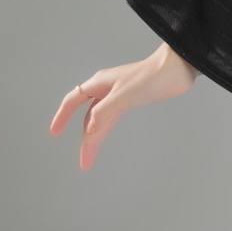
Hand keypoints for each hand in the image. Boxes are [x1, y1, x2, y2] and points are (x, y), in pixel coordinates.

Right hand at [49, 42, 197, 169]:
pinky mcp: (131, 100)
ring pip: (99, 120)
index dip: (62, 116)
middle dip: (84, 140)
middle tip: (84, 161)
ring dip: (95, 139)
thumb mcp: (125, 95)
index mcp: (100, 83)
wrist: (176, 69)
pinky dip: (105, 129)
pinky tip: (102, 136)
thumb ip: (105, 112)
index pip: (73, 101)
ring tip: (90, 159)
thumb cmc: (152, 77)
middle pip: (87, 117)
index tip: (55, 132)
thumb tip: (90, 129)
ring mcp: (118, 95)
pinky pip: (111, 118)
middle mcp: (105, 89)